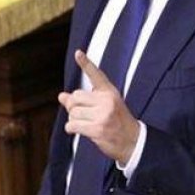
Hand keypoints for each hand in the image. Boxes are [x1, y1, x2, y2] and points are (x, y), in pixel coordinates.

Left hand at [58, 50, 139, 164]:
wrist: (133, 141)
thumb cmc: (117, 122)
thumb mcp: (104, 106)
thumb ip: (83, 100)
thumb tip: (61, 96)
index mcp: (109, 92)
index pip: (96, 74)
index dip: (86, 63)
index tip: (78, 53)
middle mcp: (106, 100)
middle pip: (75, 97)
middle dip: (73, 107)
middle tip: (81, 114)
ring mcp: (103, 115)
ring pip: (73, 113)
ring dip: (73, 119)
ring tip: (86, 123)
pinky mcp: (97, 129)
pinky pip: (73, 125)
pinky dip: (71, 128)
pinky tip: (79, 130)